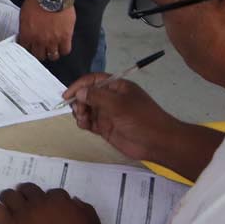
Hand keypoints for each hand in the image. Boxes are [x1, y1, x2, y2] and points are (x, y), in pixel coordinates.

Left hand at [0, 182, 103, 223]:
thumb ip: (85, 210)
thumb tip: (74, 201)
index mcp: (59, 201)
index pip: (54, 193)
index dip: (52, 200)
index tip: (52, 208)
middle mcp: (39, 203)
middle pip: (30, 190)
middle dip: (29, 193)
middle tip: (28, 201)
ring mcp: (23, 214)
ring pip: (11, 196)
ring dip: (11, 195)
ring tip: (9, 199)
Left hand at [19, 0, 74, 64]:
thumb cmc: (38, 0)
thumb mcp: (24, 14)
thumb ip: (24, 27)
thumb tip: (25, 33)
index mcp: (27, 34)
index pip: (25, 50)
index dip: (28, 49)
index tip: (31, 47)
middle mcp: (39, 40)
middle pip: (39, 56)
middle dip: (40, 53)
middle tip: (42, 49)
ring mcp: (53, 40)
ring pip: (52, 56)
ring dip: (52, 53)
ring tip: (52, 49)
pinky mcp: (65, 37)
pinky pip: (65, 50)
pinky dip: (64, 49)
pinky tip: (62, 45)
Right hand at [61, 74, 176, 163]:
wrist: (157, 142)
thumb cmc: (141, 118)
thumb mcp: (118, 104)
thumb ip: (97, 96)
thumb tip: (79, 92)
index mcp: (116, 87)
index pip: (93, 80)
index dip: (79, 86)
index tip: (67, 95)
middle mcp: (111, 98)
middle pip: (87, 94)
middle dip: (79, 101)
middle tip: (79, 111)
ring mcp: (108, 113)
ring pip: (87, 109)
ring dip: (80, 113)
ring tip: (83, 120)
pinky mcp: (106, 128)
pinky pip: (90, 122)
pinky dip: (84, 123)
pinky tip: (84, 125)